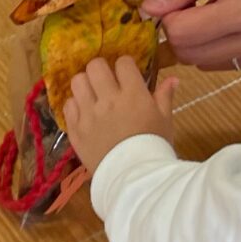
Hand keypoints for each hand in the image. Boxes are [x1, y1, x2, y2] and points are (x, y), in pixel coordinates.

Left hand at [62, 56, 176, 170]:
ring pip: (77, 81)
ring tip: (92, 94)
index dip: (125, 65)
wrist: (134, 179)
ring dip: (85, 84)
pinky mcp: (75, 129)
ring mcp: (88, 114)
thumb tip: (172, 79)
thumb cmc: (154, 148)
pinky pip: (68, 105)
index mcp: (133, 95)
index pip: (123, 63)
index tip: (126, 74)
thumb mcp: (164, 121)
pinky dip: (75, 105)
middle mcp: (108, 99)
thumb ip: (164, 97)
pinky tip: (84, 112)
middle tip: (105, 80)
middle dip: (101, 69)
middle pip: (95, 66)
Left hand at [139, 0, 240, 70]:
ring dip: (200, 43)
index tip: (173, 5)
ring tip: (212, 14)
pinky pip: (230, 63)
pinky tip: (232, 25)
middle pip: (191, 54)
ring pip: (208, 63)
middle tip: (187, 10)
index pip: (183, 33)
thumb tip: (148, 10)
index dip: (169, 19)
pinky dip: (220, 47)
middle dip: (180, 34)